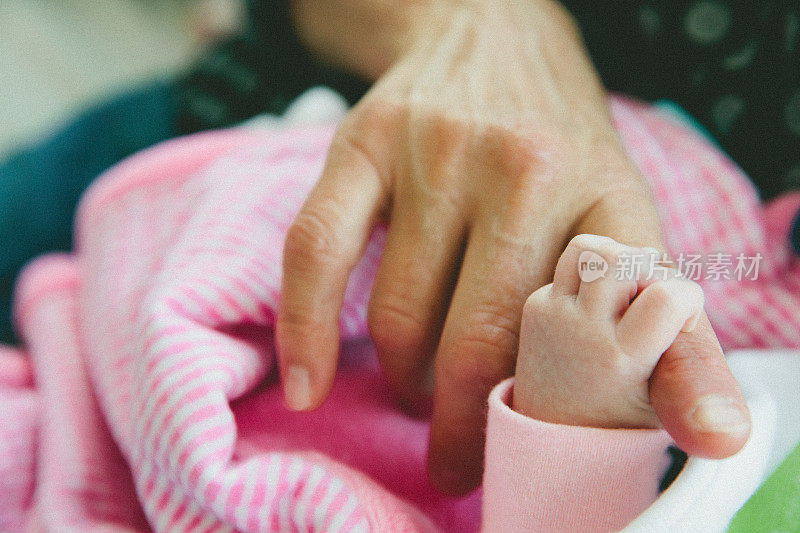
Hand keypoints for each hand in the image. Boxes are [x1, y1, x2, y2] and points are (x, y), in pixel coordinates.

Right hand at [278, 0, 750, 493]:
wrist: (491, 35)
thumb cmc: (558, 150)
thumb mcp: (623, 221)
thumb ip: (670, 332)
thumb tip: (720, 439)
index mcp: (607, 201)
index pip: (592, 342)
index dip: (555, 417)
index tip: (529, 460)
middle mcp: (526, 169)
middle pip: (480, 344)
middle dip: (462, 426)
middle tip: (456, 459)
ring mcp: (436, 152)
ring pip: (402, 317)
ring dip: (404, 383)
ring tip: (415, 394)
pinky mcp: (363, 142)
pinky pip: (318, 253)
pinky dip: (308, 331)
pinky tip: (308, 385)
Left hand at [513, 235, 712, 428]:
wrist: (555, 431)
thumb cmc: (624, 410)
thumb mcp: (666, 397)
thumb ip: (685, 357)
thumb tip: (688, 334)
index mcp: (622, 359)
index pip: (666, 297)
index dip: (688, 299)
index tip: (682, 322)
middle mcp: (582, 332)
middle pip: (622, 258)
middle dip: (647, 268)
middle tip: (647, 301)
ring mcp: (554, 316)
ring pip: (588, 248)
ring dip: (614, 259)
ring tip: (624, 291)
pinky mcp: (536, 307)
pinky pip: (570, 265)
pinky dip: (591, 276)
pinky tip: (596, 307)